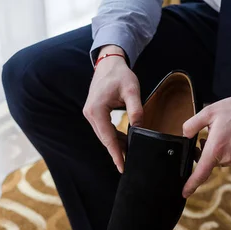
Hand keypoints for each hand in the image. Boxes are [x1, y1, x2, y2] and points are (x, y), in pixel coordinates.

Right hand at [83, 45, 142, 172]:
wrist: (109, 62)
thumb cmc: (120, 74)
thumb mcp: (132, 90)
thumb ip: (136, 110)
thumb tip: (140, 129)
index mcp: (96, 110)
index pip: (108, 138)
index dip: (116, 154)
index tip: (122, 167)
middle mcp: (90, 114)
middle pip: (105, 139)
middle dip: (117, 152)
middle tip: (129, 165)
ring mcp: (91, 114)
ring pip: (105, 135)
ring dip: (116, 145)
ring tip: (129, 155)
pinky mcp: (95, 113)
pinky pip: (105, 129)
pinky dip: (114, 137)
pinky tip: (125, 142)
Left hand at [182, 92, 230, 197]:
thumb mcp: (209, 111)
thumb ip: (192, 125)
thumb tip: (185, 135)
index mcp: (216, 148)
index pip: (200, 173)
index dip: (191, 185)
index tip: (184, 193)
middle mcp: (228, 158)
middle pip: (210, 161)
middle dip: (206, 151)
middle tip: (208, 135)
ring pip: (221, 160)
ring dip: (219, 150)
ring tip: (226, 132)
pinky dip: (230, 150)